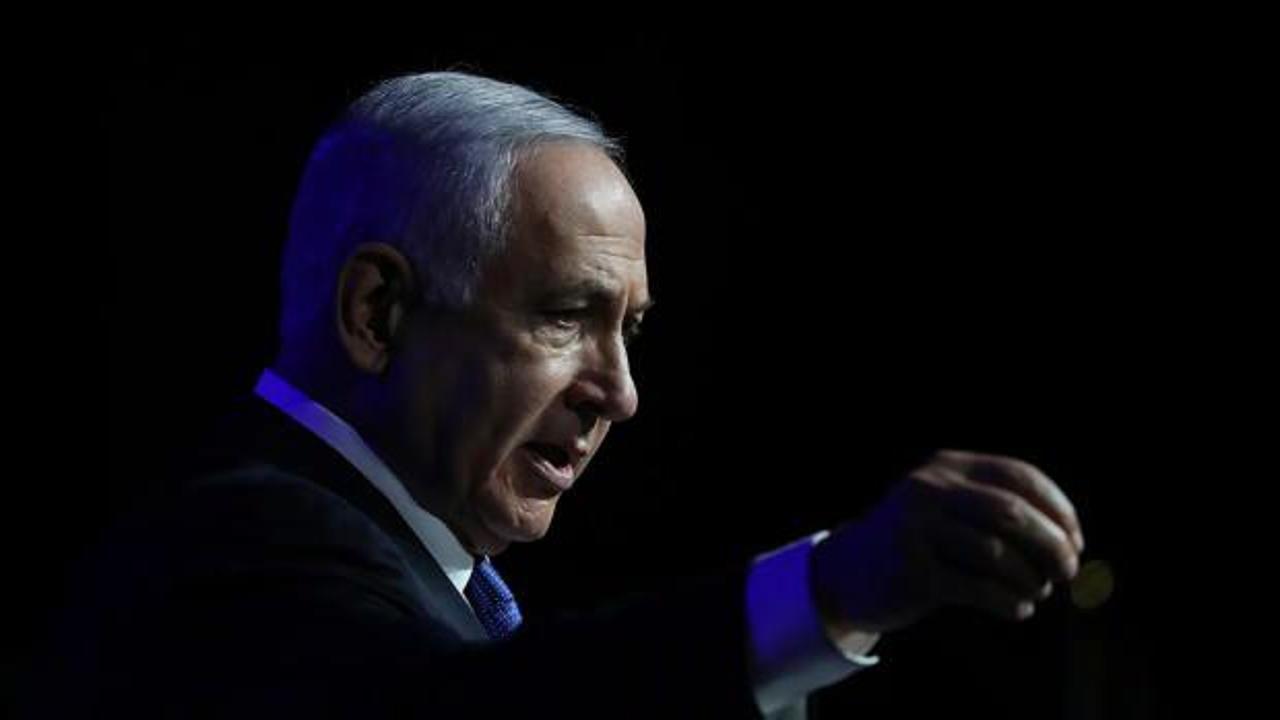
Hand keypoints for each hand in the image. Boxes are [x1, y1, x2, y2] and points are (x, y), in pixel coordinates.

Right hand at [811, 450, 1084, 634]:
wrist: (850, 573)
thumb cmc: (920, 544)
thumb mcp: (948, 508)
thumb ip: (996, 510)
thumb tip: (1070, 541)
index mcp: (946, 467)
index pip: (1018, 475)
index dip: (1058, 508)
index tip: (1076, 540)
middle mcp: (927, 490)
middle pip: (1011, 513)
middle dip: (1052, 545)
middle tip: (1068, 571)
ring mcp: (915, 530)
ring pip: (996, 554)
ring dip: (1031, 579)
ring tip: (1038, 592)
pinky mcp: (911, 573)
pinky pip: (978, 589)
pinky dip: (1009, 602)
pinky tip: (1018, 609)